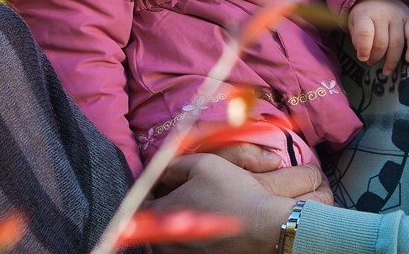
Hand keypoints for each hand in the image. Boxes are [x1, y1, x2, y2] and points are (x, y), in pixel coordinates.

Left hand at [148, 153, 331, 252]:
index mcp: (163, 213)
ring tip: (198, 211)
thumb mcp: (203, 164)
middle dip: (164, 209)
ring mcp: (184, 253)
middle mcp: (168, 239)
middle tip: (181, 197)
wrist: (265, 225)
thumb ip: (174, 165)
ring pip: (171, 237)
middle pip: (155, 223)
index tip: (163, 186)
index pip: (143, 204)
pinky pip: (188, 247)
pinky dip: (193, 237)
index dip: (151, 192)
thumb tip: (162, 172)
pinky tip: (209, 224)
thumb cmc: (233, 191)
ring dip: (177, 224)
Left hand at [349, 0, 408, 74]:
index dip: (364, 49)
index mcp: (365, 13)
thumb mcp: (352, 21)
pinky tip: (408, 60)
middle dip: (376, 57)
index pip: (365, 33)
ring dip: (392, 60)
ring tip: (386, 70)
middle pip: (382, 42)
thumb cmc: (364, 14)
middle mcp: (383, 14)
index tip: (363, 58)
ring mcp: (398, 16)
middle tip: (371, 63)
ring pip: (398, 43)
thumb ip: (356, 38)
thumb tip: (364, 56)